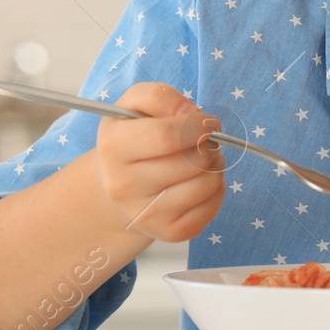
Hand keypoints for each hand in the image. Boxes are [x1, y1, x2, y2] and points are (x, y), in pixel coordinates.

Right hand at [94, 82, 224, 242]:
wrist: (116, 184)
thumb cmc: (131, 137)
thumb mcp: (133, 105)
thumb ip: (160, 97)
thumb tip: (191, 114)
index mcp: (114, 148)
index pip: (166, 136)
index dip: (197, 125)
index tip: (206, 121)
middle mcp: (124, 186)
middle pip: (191, 161)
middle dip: (209, 144)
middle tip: (204, 141)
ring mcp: (146, 214)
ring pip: (206, 184)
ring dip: (215, 165)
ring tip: (201, 159)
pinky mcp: (169, 232)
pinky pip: (212, 207)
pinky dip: (216, 189)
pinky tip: (199, 181)